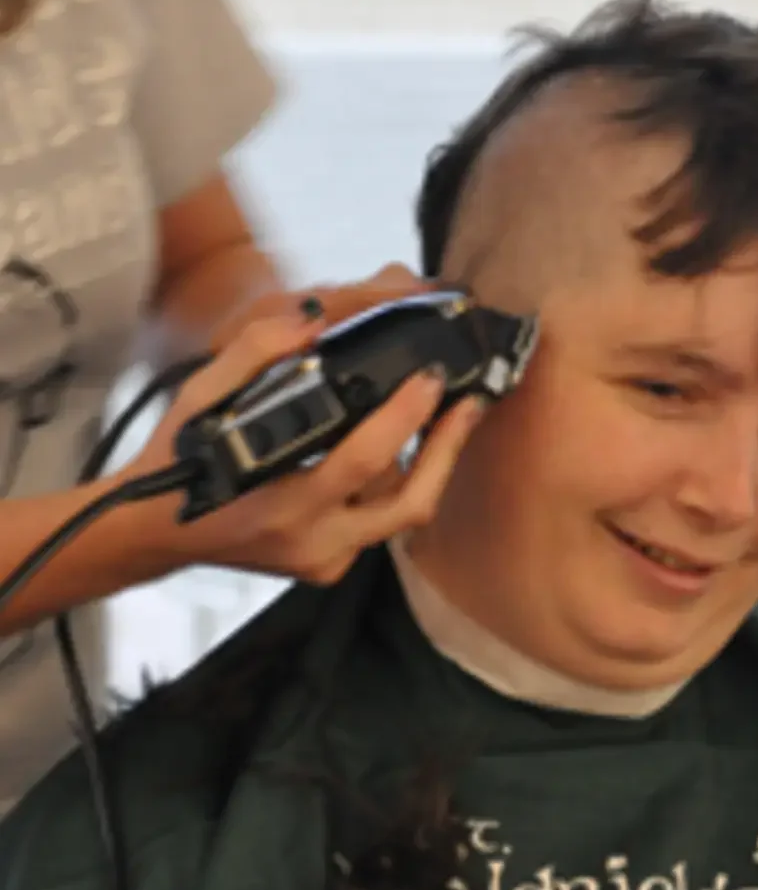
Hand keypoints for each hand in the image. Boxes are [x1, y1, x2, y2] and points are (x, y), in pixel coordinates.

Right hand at [126, 273, 483, 585]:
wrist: (156, 531)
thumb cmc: (179, 460)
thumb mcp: (201, 398)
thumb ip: (254, 353)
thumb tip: (314, 320)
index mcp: (277, 505)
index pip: (360, 461)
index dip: (403, 419)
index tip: (431, 376)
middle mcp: (310, 542)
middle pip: (408, 504)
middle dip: (448, 451)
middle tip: (470, 403)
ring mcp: (323, 561)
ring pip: (400, 515)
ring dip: (429, 465)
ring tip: (446, 417)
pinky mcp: (329, 568)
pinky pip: (379, 526)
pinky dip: (394, 485)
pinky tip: (401, 451)